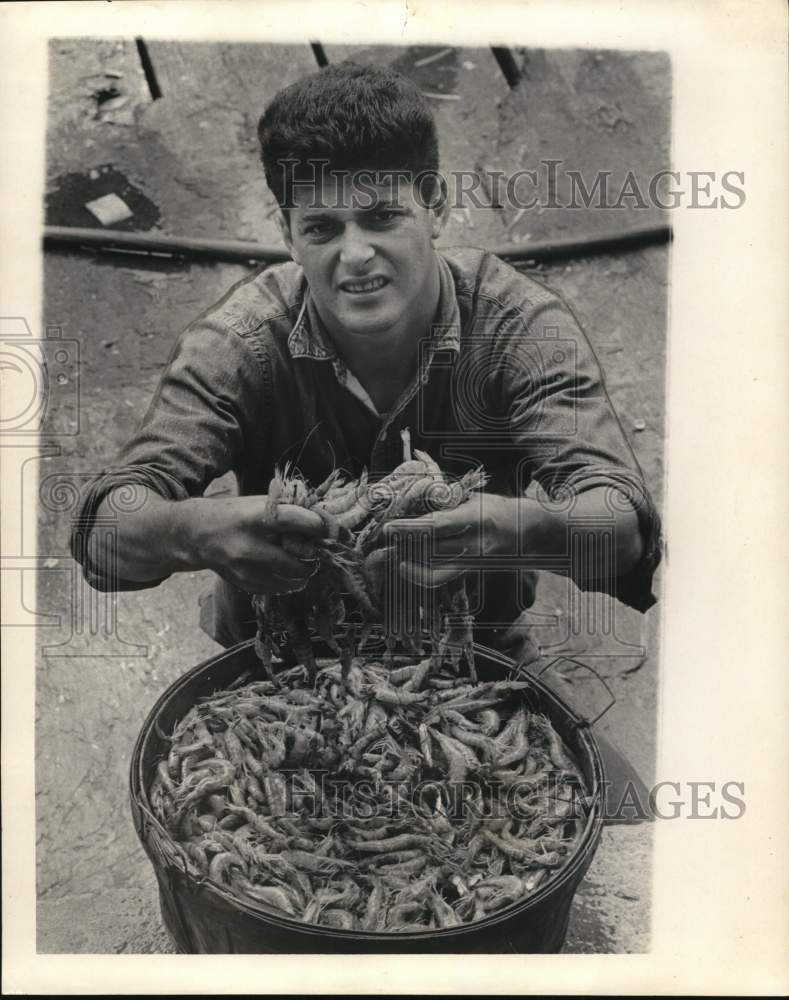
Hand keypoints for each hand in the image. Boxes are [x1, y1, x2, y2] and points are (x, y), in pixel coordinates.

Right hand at [189, 495, 326, 594]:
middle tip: (316, 550)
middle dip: (313, 557)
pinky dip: (290, 580)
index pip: (292, 521)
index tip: (326, 528)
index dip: (315, 525)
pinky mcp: (245, 585)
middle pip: (297, 561)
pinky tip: (286, 568)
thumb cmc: (233, 514)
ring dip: (304, 571)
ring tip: (302, 559)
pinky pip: (281, 589)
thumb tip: (322, 522)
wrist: (196, 535)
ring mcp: (246, 571)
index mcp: (253, 519)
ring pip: (293, 580)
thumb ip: (287, 511)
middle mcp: (248, 547)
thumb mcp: (257, 503)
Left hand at [382, 493, 519, 587]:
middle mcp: (474, 544)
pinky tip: (404, 567)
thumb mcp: (474, 498)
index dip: (409, 528)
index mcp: (476, 519)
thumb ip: (447, 502)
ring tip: (390, 547)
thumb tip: (414, 501)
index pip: (436, 526)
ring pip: (431, 565)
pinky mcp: (468, 572)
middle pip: (430, 548)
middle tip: (384, 534)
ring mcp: (471, 562)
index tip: (389, 526)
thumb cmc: (496, 509)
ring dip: (407, 556)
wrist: (525, 533)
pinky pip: (439, 578)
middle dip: (403, 543)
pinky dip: (418, 574)